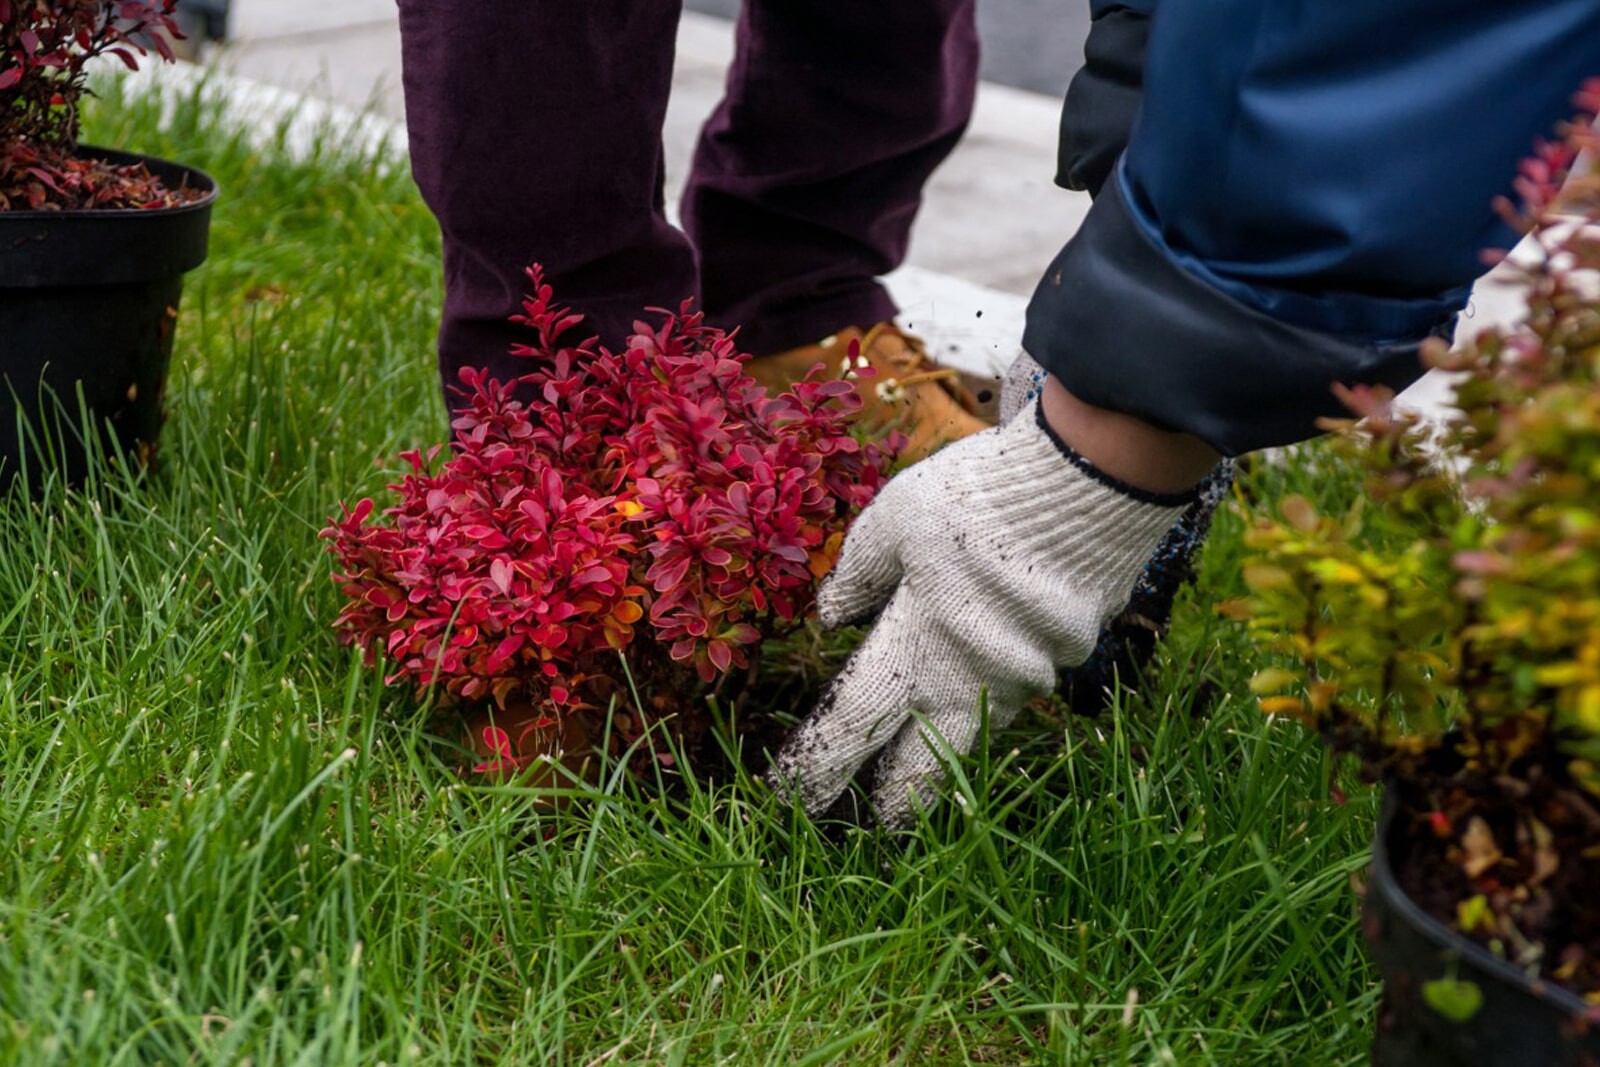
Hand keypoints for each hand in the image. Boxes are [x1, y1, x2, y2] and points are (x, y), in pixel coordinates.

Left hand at [771, 396, 1195, 824]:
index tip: (794, 796)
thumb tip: (830, 616)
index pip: (856, 725)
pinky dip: (985, 704)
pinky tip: (972, 691)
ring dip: (944, 755)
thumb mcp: (893, 521)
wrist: (1084, 488)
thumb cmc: (974, 499)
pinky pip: (1013, 696)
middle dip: (895, 800)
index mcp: (913, 646)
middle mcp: (967, 679)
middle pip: (925, 766)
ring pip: (974, 736)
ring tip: (918, 769)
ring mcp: (1021, 677)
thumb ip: (859, 573)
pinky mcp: (1061, 660)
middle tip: (873, 820)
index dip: (822, 765)